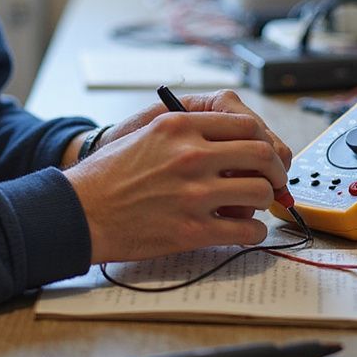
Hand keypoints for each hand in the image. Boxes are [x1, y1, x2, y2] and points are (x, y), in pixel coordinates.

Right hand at [65, 91, 292, 263]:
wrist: (80, 212)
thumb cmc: (109, 175)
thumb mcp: (146, 133)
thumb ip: (189, 131)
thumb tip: (231, 140)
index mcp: (179, 126)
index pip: (246, 124)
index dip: (265, 140)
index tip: (268, 153)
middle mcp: (190, 155)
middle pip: (262, 155)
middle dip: (276, 170)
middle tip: (274, 181)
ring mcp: (194, 194)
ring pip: (260, 192)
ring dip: (265, 200)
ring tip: (253, 206)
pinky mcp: (192, 230)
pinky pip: (245, 231)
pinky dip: (254, 232)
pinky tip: (244, 231)